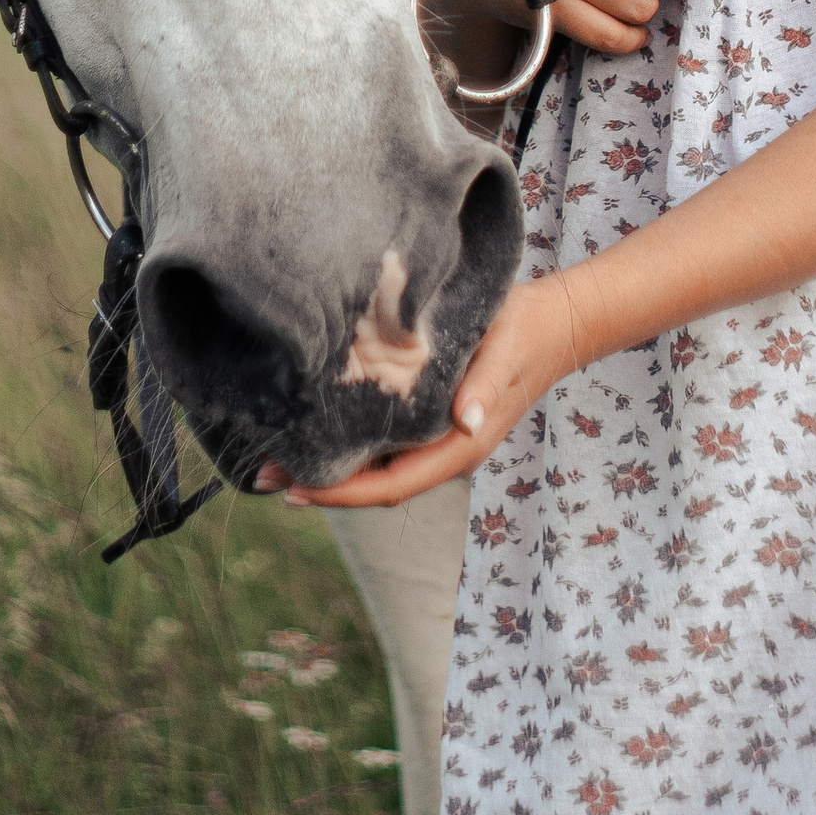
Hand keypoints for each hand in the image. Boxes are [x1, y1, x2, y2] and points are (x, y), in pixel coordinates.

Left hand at [278, 268, 586, 508]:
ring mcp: (433, 434)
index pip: (392, 485)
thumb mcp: (507, 350)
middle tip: (262, 473)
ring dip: (327, 463)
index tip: (297, 490)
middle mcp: (442, 448)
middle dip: (320, 484)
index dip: (343, 494)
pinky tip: (311, 421)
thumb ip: (486, 385)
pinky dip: (344, 438)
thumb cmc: (527, 333)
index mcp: (460, 446)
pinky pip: (381, 438)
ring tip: (273, 452)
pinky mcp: (427, 412)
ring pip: (374, 464)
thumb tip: (466, 419)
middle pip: (374, 484)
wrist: (554, 320)